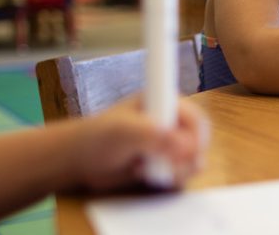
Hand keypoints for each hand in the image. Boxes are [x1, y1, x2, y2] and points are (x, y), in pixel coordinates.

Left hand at [69, 97, 209, 191]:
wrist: (79, 161)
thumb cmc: (97, 138)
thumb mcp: (124, 132)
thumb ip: (154, 136)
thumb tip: (185, 147)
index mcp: (163, 101)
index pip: (195, 117)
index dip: (197, 136)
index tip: (188, 153)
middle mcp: (170, 120)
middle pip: (199, 138)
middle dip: (191, 155)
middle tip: (172, 167)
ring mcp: (168, 141)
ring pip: (194, 156)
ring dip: (182, 169)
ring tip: (155, 172)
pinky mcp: (164, 161)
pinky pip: (183, 170)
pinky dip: (174, 177)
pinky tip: (152, 176)